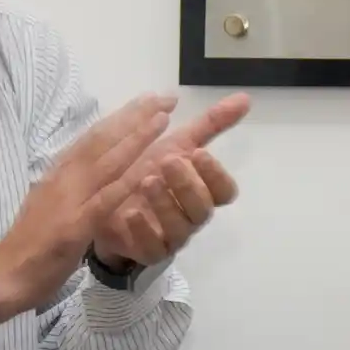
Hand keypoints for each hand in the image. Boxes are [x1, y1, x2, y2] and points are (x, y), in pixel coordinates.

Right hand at [0, 93, 177, 322]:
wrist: (4, 276)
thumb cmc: (31, 243)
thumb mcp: (51, 201)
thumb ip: (71, 181)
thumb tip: (89, 162)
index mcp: (59, 172)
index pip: (93, 137)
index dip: (122, 116)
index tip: (147, 100)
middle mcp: (64, 178)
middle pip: (102, 140)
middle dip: (135, 116)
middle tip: (165, 97)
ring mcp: (69, 200)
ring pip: (106, 162)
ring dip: (136, 139)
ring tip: (162, 118)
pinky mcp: (74, 226)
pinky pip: (104, 201)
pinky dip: (126, 184)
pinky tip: (148, 171)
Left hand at [93, 93, 248, 266]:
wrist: (104, 197)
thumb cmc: (148, 167)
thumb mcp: (177, 142)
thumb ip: (210, 124)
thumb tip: (245, 98)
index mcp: (202, 189)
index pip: (224, 190)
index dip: (215, 174)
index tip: (198, 153)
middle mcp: (191, 215)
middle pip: (203, 208)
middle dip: (187, 184)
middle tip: (167, 161)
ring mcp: (171, 236)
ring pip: (180, 228)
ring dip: (165, 203)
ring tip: (146, 181)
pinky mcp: (148, 251)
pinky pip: (153, 249)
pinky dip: (143, 229)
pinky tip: (131, 211)